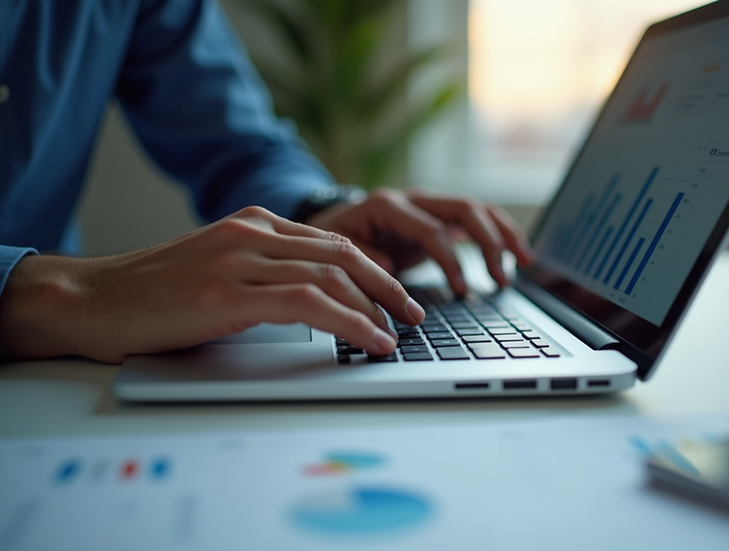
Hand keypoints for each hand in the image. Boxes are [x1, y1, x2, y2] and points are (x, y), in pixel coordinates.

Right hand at [0, 207, 423, 362]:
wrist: (94, 300)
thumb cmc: (155, 294)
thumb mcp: (220, 270)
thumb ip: (265, 272)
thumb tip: (316, 300)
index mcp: (253, 225)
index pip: (333, 240)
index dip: (374, 268)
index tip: (396, 293)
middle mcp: (253, 233)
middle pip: (344, 252)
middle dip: (387, 285)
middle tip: (413, 313)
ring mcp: (241, 259)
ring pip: (333, 276)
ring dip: (375, 308)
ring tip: (398, 334)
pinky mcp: (229, 292)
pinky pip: (310, 303)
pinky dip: (351, 323)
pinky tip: (370, 340)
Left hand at [305, 188, 534, 295]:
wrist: (329, 226)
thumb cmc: (332, 243)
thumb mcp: (336, 252)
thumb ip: (360, 259)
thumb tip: (388, 268)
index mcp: (388, 205)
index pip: (431, 230)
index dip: (451, 261)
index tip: (462, 291)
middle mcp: (414, 198)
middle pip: (464, 209)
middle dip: (488, 244)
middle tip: (498, 280)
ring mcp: (429, 204)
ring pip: (477, 209)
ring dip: (503, 235)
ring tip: (523, 264)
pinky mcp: (440, 216)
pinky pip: (478, 218)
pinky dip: (500, 234)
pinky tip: (518, 256)